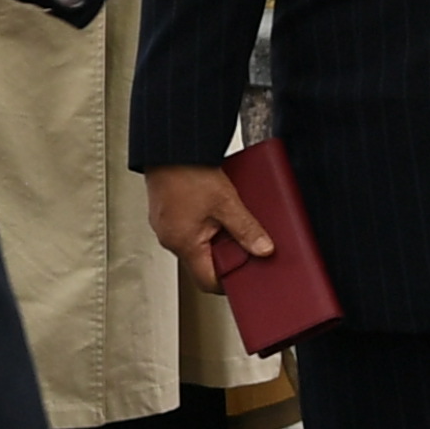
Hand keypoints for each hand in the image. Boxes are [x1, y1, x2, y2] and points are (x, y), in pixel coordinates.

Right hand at [144, 163, 269, 290]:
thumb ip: (246, 229)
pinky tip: (214, 206)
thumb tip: (263, 249)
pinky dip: (204, 222)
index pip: (207, 281)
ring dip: (215, 236)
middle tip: (242, 241)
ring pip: (196, 242)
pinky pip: (188, 226)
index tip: (244, 274)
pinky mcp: (165, 211)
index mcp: (183, 244)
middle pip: (203, 261)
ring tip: (229, 218)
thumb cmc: (187, 171)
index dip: (228, 282)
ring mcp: (165, 225)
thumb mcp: (226, 202)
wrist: (168, 145)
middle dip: (225, 254)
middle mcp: (170, 238)